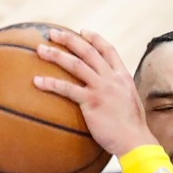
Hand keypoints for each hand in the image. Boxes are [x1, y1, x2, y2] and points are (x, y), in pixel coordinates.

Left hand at [34, 28, 157, 156]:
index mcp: (122, 77)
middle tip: (52, 33)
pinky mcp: (91, 102)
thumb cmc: (132, 129)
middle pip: (88, 51)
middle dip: (69, 39)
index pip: (108, 50)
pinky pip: (67, 89)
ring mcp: (101, 88)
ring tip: (40, 50)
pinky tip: (36, 81)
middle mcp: (112, 78)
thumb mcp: (130, 103)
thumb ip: (120, 94)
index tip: (82, 31)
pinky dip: (50, 83)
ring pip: (75, 64)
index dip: (94, 38)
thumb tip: (111, 96)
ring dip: (55, 55)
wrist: (135, 141)